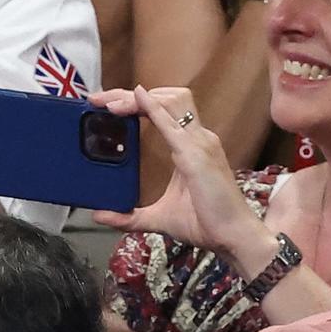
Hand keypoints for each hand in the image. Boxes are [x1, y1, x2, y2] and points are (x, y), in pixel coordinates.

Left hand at [89, 87, 271, 262]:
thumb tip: (99, 215)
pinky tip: (137, 98)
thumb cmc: (204, 223)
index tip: (106, 103)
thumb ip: (129, 216)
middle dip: (130, 94)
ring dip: (138, 99)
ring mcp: (199, 143)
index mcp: (191, 146)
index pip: (164, 110)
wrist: (232, 237)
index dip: (136, 101)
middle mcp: (198, 138)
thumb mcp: (158, 217)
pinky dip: (154, 109)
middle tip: (98, 98)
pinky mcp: (196, 155)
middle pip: (165, 98)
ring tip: (109, 104)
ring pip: (170, 102)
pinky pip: (173, 125)